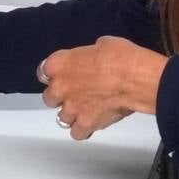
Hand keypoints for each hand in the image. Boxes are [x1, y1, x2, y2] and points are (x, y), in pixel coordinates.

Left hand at [40, 36, 167, 140]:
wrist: (134, 78)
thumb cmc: (119, 56)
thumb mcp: (101, 45)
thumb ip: (88, 56)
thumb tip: (92, 60)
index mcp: (59, 64)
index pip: (43, 72)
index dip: (55, 75)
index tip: (65, 76)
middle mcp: (60, 87)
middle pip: (49, 98)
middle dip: (61, 97)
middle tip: (77, 94)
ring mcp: (71, 108)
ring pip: (61, 118)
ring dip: (72, 114)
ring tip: (87, 111)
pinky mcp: (84, 124)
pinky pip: (77, 133)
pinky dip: (83, 130)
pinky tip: (91, 124)